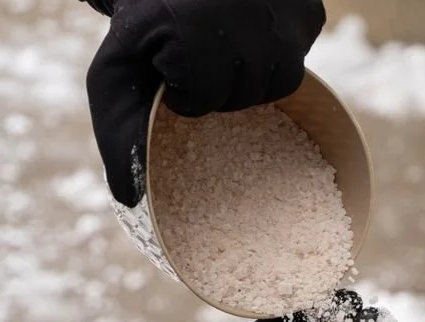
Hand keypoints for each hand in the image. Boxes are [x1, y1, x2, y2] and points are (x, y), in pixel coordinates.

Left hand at [85, 0, 325, 206]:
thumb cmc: (143, 32)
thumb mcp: (115, 78)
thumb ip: (119, 136)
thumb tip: (132, 200)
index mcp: (191, 32)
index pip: (204, 100)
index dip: (187, 96)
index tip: (171, 69)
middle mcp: (244, 12)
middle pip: (248, 93)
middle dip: (222, 88)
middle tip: (201, 58)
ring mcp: (282, 8)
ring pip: (282, 80)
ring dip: (252, 78)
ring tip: (227, 51)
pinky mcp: (309, 10)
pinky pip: (302, 57)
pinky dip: (280, 55)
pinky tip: (252, 36)